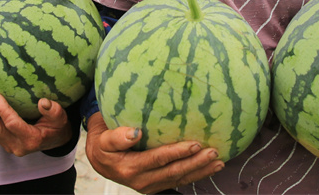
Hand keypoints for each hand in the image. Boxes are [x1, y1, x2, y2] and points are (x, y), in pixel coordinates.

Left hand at [0, 93, 71, 156]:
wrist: (54, 141)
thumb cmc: (57, 127)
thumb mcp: (61, 119)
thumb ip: (54, 111)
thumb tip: (43, 102)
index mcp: (31, 139)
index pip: (13, 124)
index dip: (3, 110)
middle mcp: (16, 145)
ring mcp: (7, 144)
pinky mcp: (2, 141)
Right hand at [84, 112, 223, 193]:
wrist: (100, 161)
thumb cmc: (102, 144)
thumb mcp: (103, 139)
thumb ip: (117, 137)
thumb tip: (135, 133)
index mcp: (131, 169)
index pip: (158, 159)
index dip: (177, 153)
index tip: (194, 144)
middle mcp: (143, 181)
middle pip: (174, 172)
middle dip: (196, 163)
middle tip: (214, 152)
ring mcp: (152, 185)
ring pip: (180, 179)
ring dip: (201, 171)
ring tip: (219, 162)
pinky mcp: (158, 185)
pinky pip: (179, 180)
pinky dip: (196, 174)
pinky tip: (211, 167)